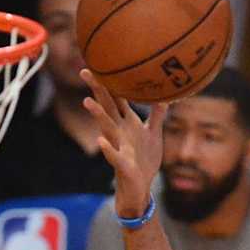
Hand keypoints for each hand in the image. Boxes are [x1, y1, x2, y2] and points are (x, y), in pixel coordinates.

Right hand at [81, 69, 166, 219]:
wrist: (141, 187)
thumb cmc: (144, 159)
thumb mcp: (153, 134)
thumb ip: (157, 115)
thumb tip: (165, 96)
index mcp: (128, 123)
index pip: (117, 98)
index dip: (110, 82)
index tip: (101, 62)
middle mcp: (120, 132)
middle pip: (107, 107)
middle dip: (97, 90)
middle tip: (85, 71)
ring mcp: (119, 147)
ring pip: (107, 128)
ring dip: (97, 115)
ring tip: (87, 102)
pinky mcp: (122, 165)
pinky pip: (114, 156)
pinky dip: (108, 149)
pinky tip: (101, 142)